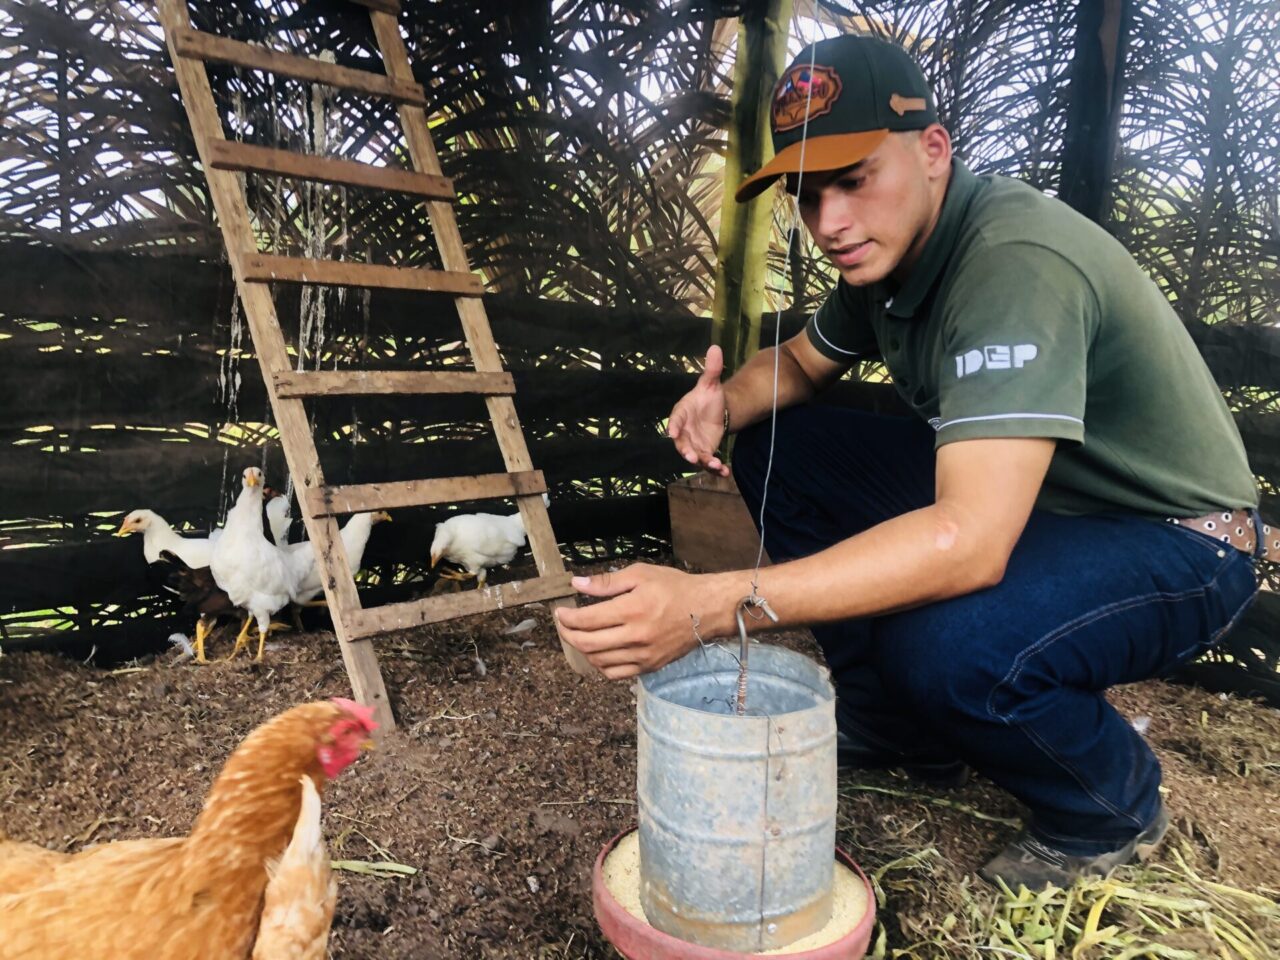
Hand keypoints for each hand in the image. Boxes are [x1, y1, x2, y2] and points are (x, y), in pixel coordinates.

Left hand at [555, 564, 711, 679]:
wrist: (707, 610)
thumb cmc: (674, 587)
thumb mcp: (640, 574)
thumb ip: (606, 582)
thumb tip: (577, 584)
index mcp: (632, 609)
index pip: (587, 620)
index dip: (566, 618)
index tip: (560, 612)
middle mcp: (636, 636)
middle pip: (587, 643)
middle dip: (567, 634)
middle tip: (563, 624)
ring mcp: (643, 655)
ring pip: (598, 661)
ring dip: (582, 649)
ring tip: (578, 635)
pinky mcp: (649, 666)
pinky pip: (615, 674)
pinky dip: (600, 665)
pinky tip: (598, 651)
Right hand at [668, 345, 730, 477]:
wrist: (717, 411)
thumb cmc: (708, 397)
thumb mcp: (711, 383)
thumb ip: (712, 369)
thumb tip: (716, 347)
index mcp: (682, 413)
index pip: (675, 420)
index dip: (673, 426)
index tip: (672, 433)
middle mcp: (684, 432)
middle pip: (681, 443)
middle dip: (686, 451)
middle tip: (692, 457)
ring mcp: (693, 444)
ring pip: (695, 456)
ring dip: (703, 462)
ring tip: (715, 465)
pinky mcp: (705, 453)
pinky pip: (708, 462)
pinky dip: (716, 469)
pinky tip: (725, 472)